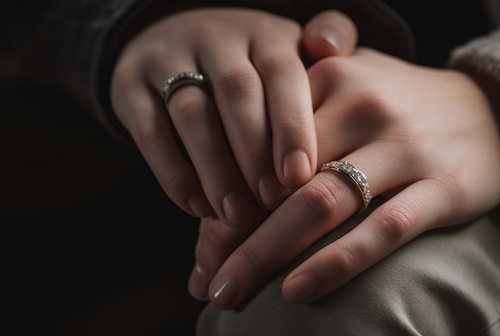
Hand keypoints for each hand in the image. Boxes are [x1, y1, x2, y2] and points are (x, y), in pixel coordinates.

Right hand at [110, 8, 356, 225]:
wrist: (172, 39)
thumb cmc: (251, 62)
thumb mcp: (288, 46)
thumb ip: (324, 40)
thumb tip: (333, 49)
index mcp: (262, 33)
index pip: (281, 71)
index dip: (290, 124)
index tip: (299, 176)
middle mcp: (215, 38)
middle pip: (236, 92)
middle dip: (254, 152)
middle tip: (270, 202)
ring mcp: (167, 58)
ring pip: (191, 113)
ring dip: (215, 168)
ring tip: (235, 214)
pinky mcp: (129, 86)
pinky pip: (150, 132)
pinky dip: (174, 173)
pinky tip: (197, 207)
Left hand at [193, 48, 499, 307]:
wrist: (492, 105)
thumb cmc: (400, 103)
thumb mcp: (347, 85)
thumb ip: (289, 118)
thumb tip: (224, 182)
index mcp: (329, 78)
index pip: (258, 147)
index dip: (222, 200)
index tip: (202, 247)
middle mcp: (362, 106)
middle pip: (279, 180)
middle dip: (232, 236)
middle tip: (205, 281)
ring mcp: (405, 145)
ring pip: (322, 203)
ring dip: (265, 253)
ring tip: (228, 292)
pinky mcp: (444, 184)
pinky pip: (384, 229)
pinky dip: (338, 261)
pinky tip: (297, 290)